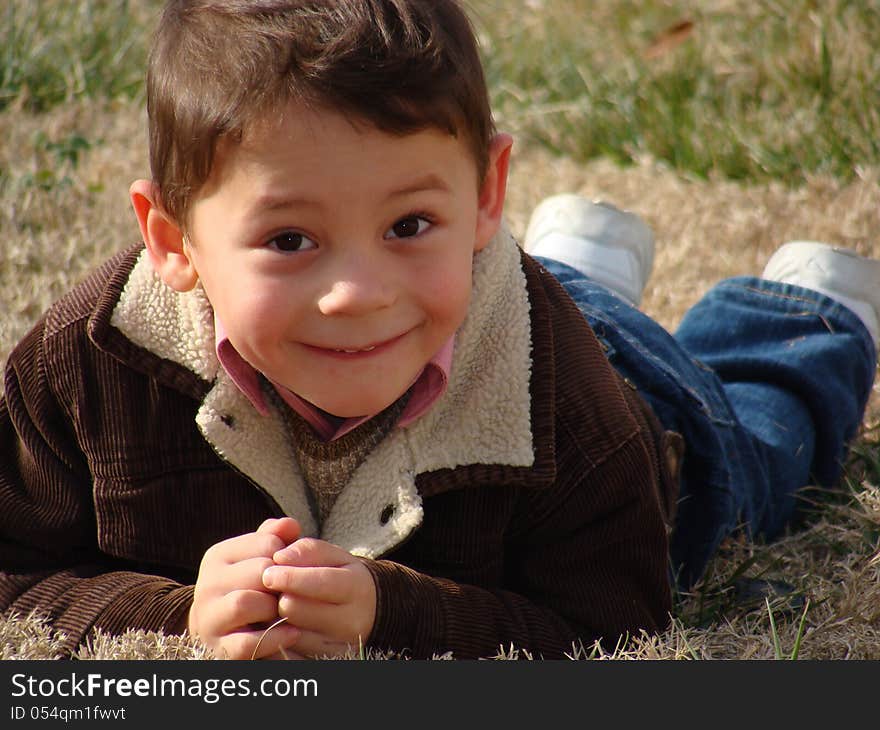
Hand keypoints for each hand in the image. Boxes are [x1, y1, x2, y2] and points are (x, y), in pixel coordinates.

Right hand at [188, 517, 301, 658]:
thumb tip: (292, 525)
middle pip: (259, 571)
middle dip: (283, 582)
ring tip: (285, 610)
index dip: (288, 556)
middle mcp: (208, 583)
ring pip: (245, 603)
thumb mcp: (256, 557)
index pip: (266, 542)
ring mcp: (209, 617)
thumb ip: (274, 537)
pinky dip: (275, 638)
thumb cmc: (248, 585)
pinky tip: (293, 633)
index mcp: (218, 555)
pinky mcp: (219, 648)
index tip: (292, 568)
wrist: (216, 629)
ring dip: (274, 608)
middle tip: (293, 591)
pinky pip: (249, 643)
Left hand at [262, 538, 376, 657]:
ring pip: (288, 633)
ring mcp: (337, 646)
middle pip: (296, 611)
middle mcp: (350, 621)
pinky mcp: (323, 662)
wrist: (369, 611)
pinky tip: (278, 626)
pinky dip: (277, 639)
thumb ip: (308, 550)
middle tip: (272, 590)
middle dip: (278, 597)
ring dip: (273, 619)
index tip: (269, 573)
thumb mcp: (335, 557)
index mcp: (355, 588)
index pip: (319, 583)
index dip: (289, 577)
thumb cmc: (344, 577)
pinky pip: (287, 654)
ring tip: (275, 606)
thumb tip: (279, 557)